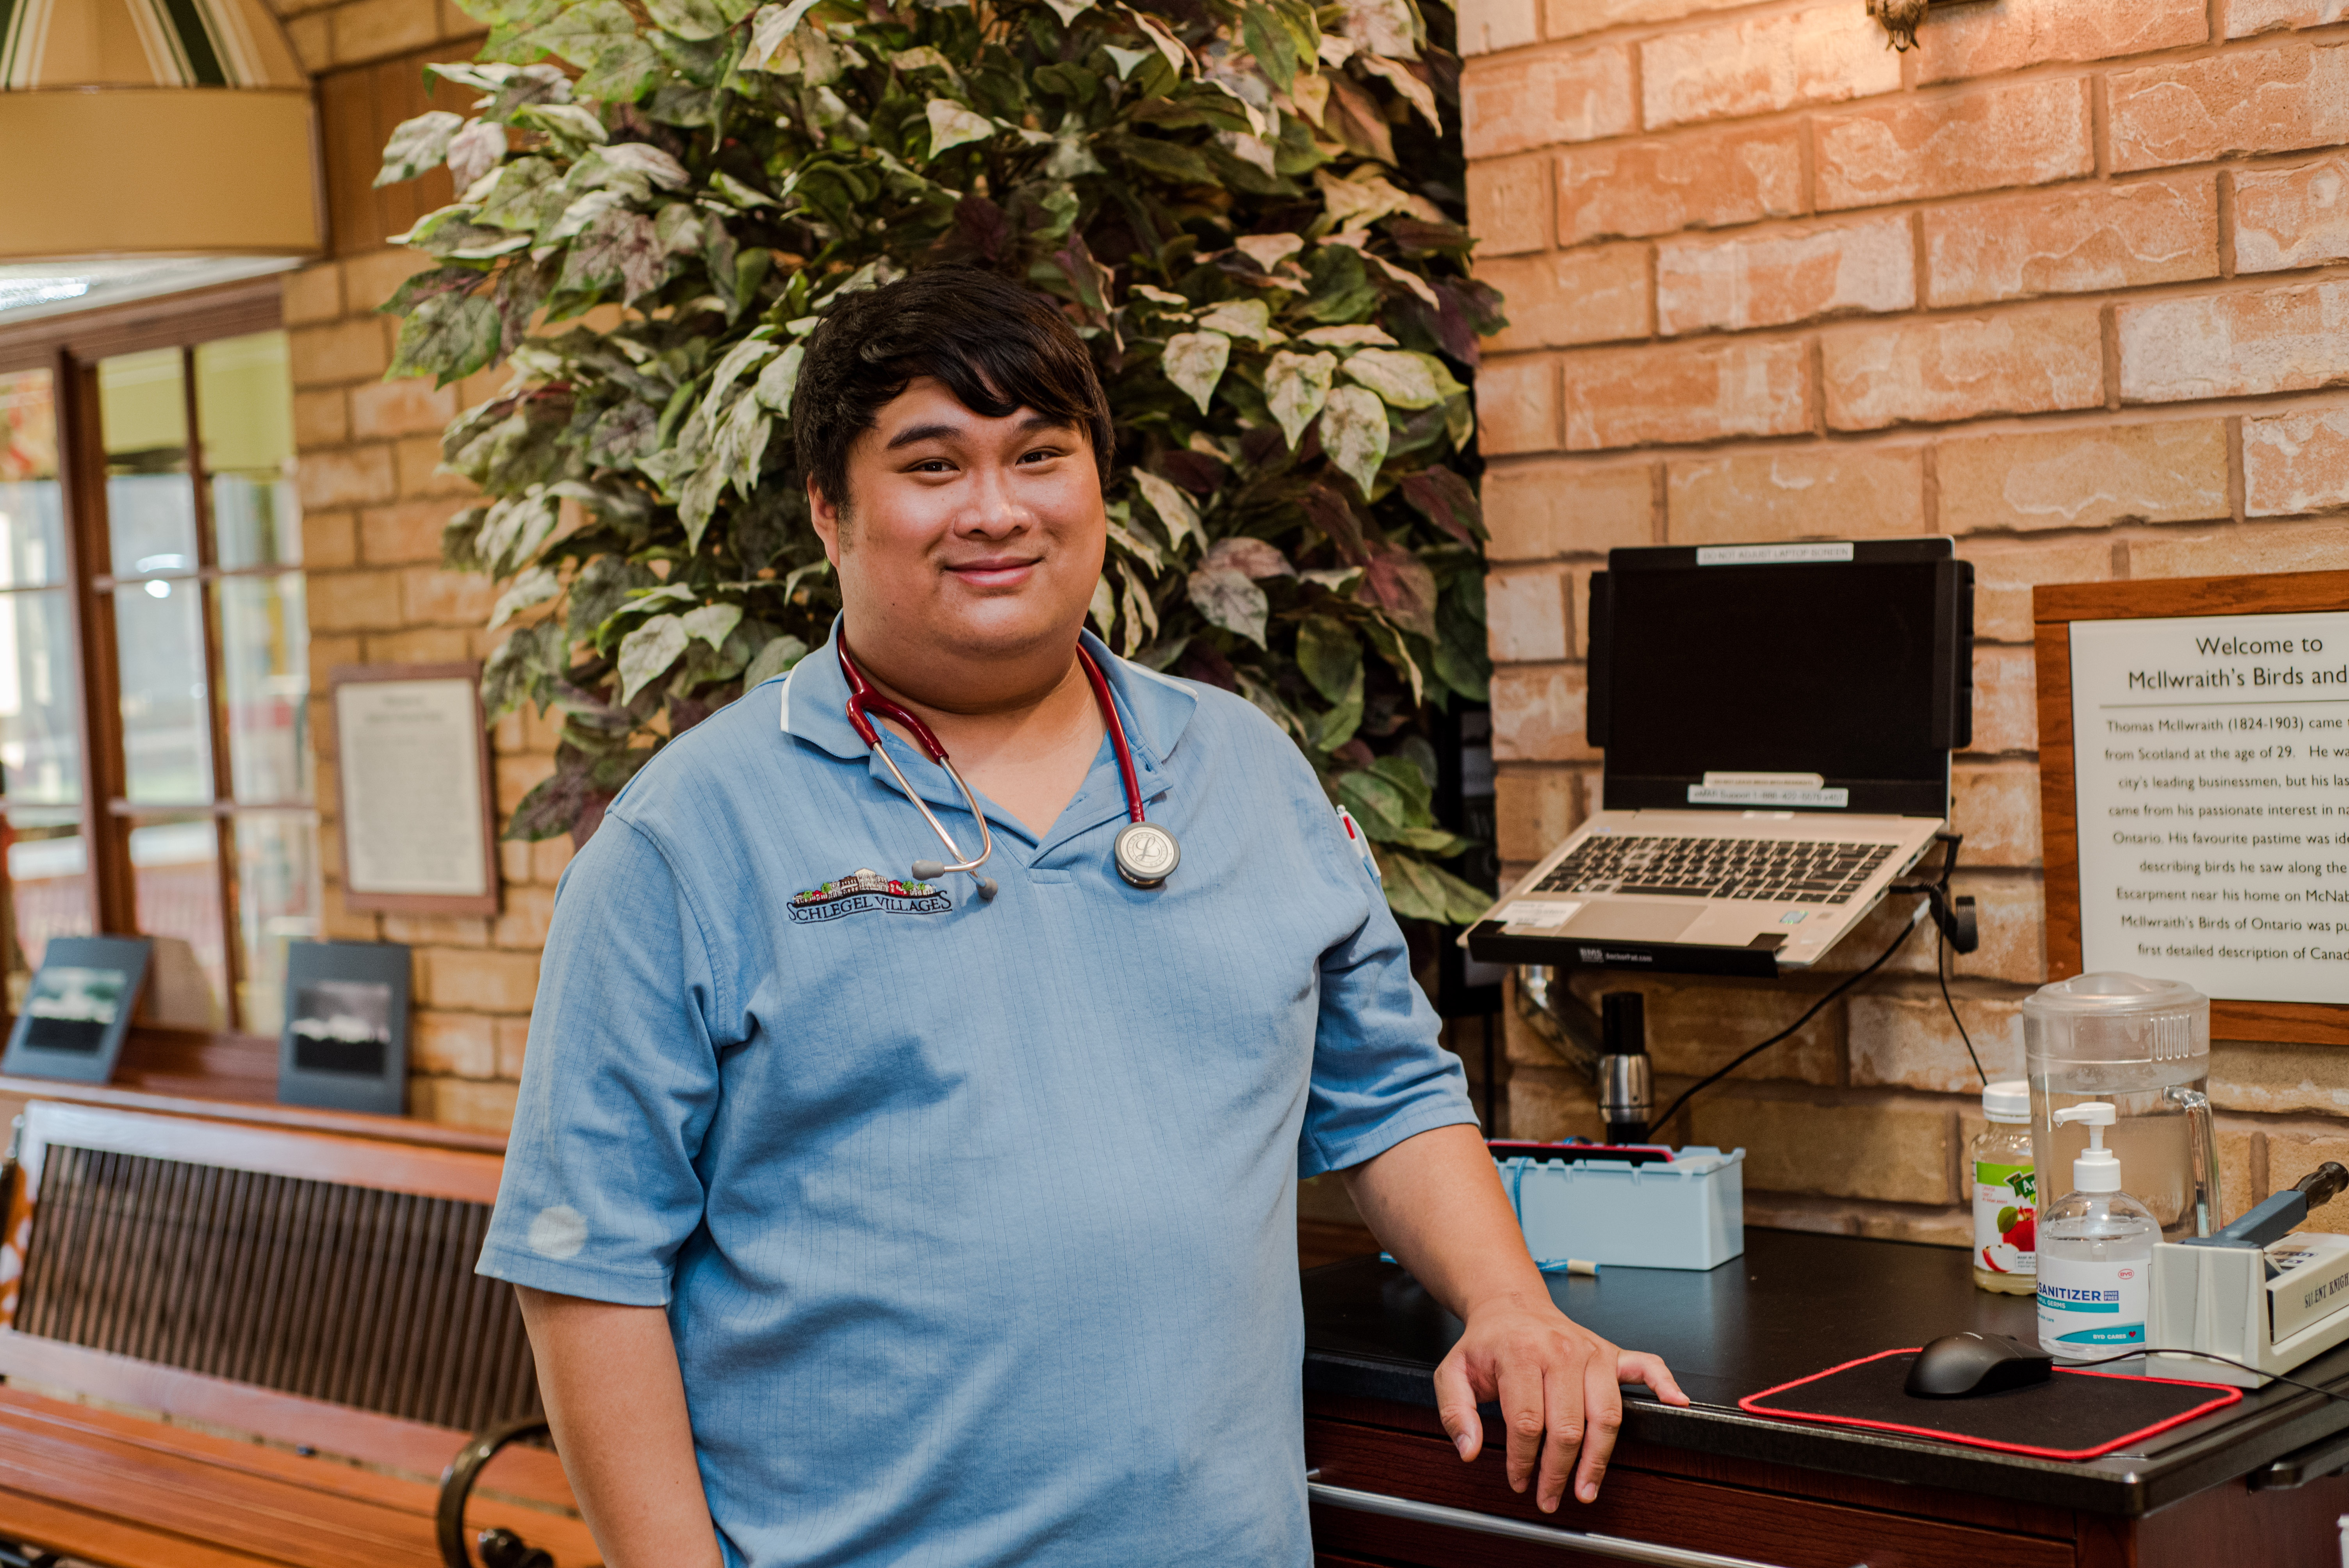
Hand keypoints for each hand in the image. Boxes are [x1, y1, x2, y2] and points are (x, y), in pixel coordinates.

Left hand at [1431, 1291, 1689, 1511]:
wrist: (1510, 1306)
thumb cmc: (1487, 1343)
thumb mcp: (1453, 1372)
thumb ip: (1456, 1412)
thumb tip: (1469, 1448)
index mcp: (1520, 1353)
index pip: (1527, 1421)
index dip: (1523, 1460)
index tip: (1518, 1481)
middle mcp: (1561, 1351)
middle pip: (1568, 1426)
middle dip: (1558, 1471)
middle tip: (1550, 1497)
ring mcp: (1592, 1351)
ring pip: (1606, 1414)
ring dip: (1599, 1459)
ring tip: (1587, 1488)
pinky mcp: (1612, 1352)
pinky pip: (1647, 1365)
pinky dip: (1664, 1384)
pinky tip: (1675, 1403)